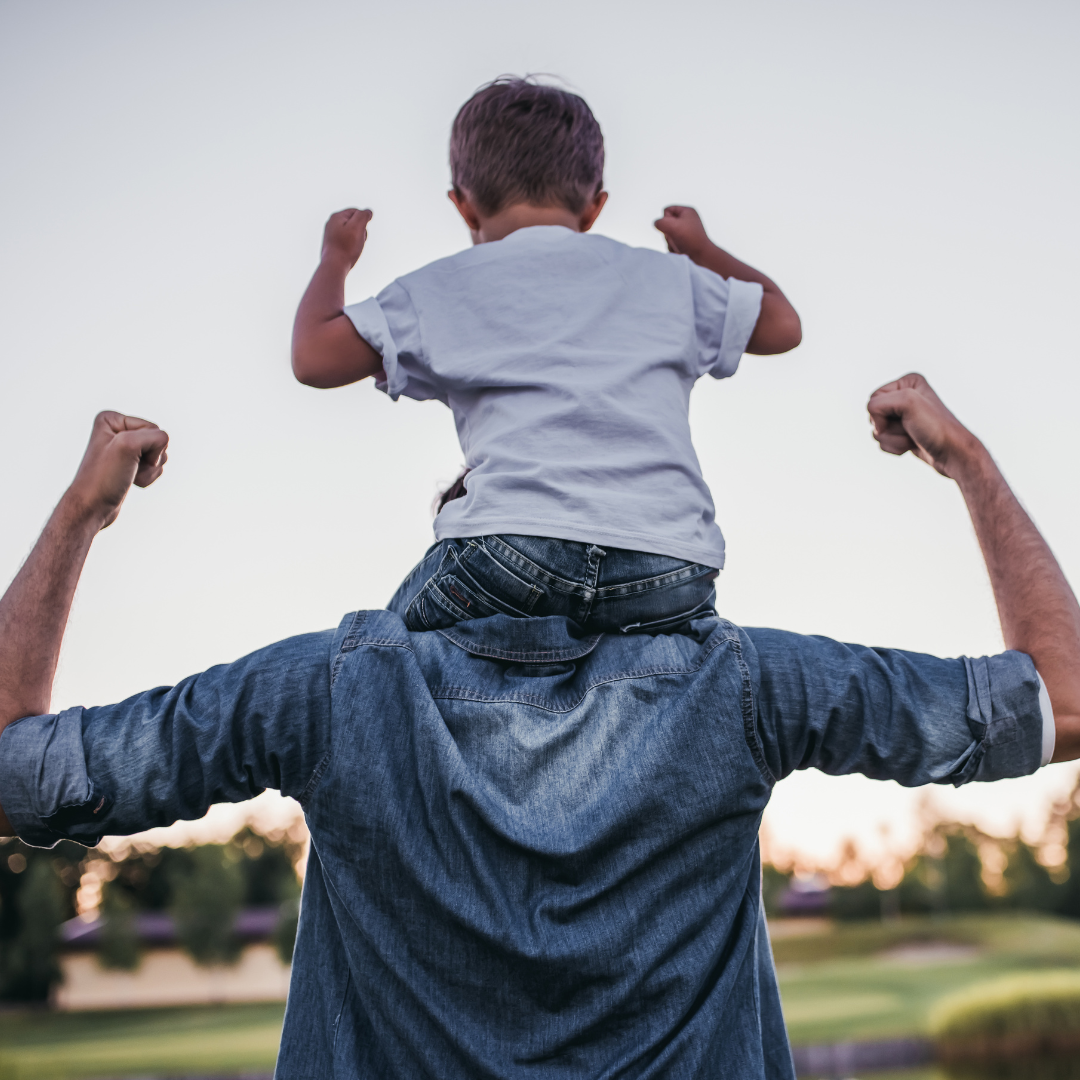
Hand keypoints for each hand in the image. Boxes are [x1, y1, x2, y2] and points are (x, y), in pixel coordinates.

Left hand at [68, 412, 168, 528]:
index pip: (153, 428)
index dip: (148, 447)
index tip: (127, 460)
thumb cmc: (104, 478)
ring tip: (130, 476)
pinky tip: (133, 481)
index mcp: (111, 419)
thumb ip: (155, 437)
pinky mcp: (130, 463)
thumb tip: (164, 447)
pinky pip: (155, 466)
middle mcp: (116, 430)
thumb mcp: (128, 446)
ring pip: (159, 454)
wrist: (92, 507)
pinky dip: (149, 477)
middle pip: (157, 440)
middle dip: (151, 459)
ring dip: (151, 470)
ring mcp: (124, 448)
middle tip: (130, 469)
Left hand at [321, 208, 372, 269]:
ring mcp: (330, 235)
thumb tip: (368, 212)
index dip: (363, 222)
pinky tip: (349, 254)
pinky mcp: (331, 245)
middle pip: (354, 223)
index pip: (357, 212)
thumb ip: (364, 215)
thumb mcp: (358, 226)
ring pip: (351, 234)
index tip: (361, 233)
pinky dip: (350, 247)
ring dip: (356, 240)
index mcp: (336, 216)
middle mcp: (331, 224)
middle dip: (360, 232)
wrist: (334, 267)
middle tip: (357, 241)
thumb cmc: (346, 247)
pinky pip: (346, 242)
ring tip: (353, 249)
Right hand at [654, 206, 710, 258]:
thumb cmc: (690, 239)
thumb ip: (659, 222)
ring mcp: (686, 231)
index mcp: (687, 211)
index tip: (674, 227)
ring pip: (668, 234)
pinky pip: (673, 243)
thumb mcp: (671, 226)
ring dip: (670, 241)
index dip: (666, 220)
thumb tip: (657, 225)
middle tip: (677, 238)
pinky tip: (681, 250)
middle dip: (668, 233)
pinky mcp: (686, 241)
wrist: (702, 256)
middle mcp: (687, 220)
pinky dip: (674, 247)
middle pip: (667, 224)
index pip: (667, 210)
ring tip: (680, 245)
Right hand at [867, 373, 976, 479]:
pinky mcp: (903, 432)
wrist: (953, 454)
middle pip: (873, 416)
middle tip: (911, 429)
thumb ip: (878, 404)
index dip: (882, 414)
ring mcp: (904, 416)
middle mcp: (906, 396)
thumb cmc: (936, 428)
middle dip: (888, 429)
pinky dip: (894, 447)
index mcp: (908, 382)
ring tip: (913, 438)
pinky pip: (883, 441)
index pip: (874, 399)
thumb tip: (874, 424)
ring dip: (892, 440)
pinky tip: (911, 445)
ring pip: (877, 431)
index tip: (905, 419)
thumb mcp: (908, 403)